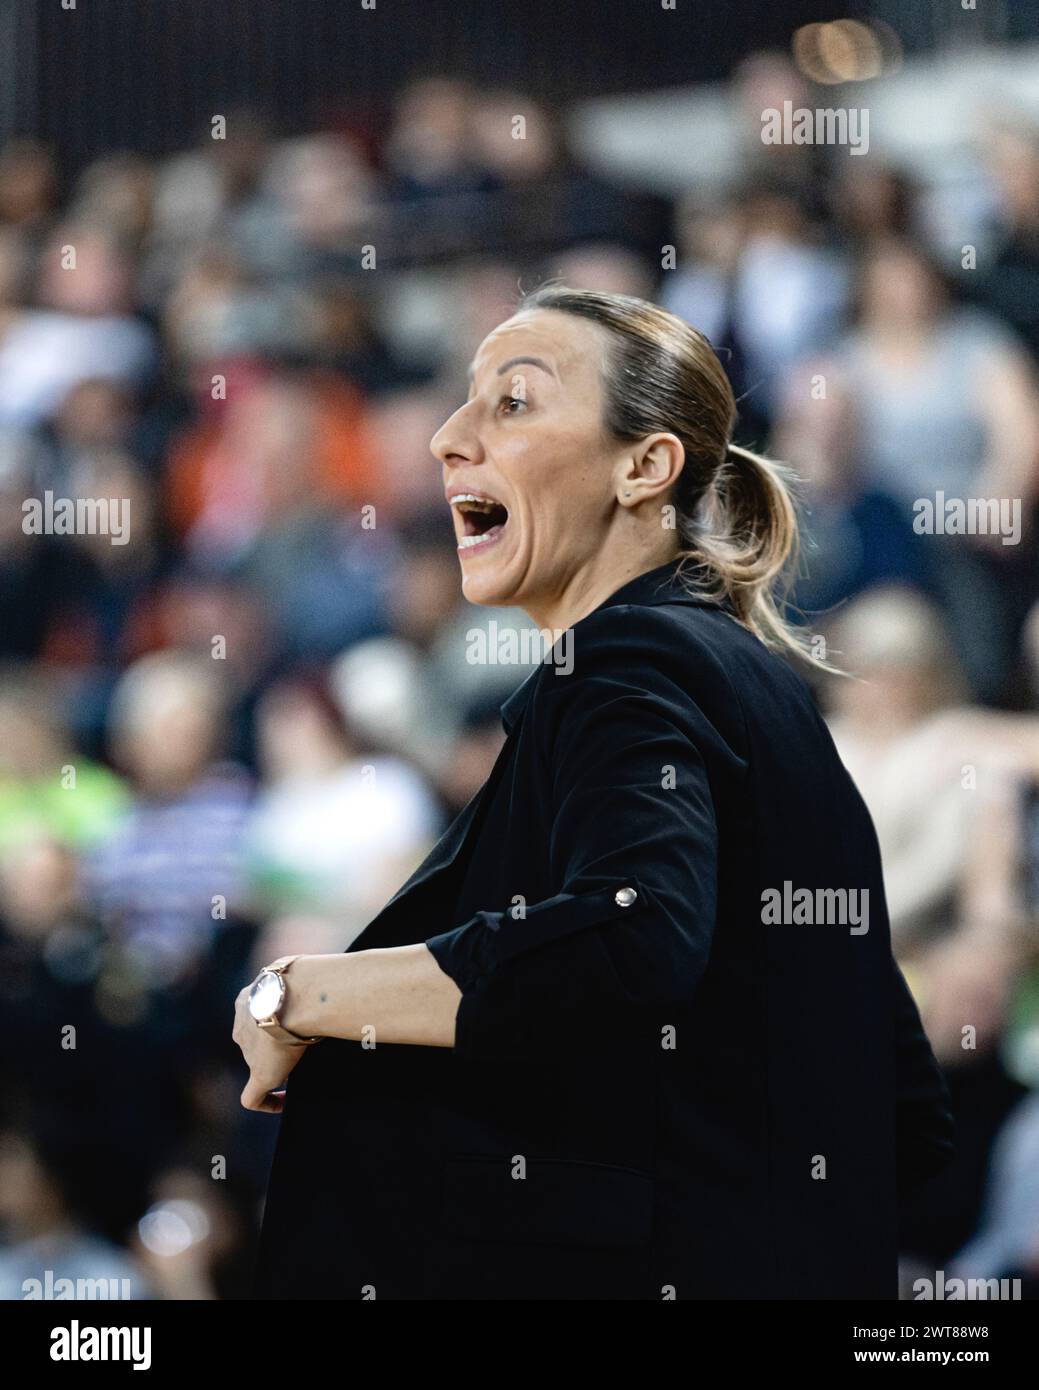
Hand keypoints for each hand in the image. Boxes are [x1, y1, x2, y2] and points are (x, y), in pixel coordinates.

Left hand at [233, 985, 308, 1112]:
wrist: (294, 998)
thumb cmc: (304, 982)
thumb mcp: (300, 977)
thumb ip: (305, 986)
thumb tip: (333, 987)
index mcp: (247, 1000)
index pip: (255, 1015)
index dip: (269, 1024)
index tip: (285, 1028)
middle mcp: (242, 1025)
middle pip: (255, 1039)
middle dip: (272, 1043)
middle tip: (298, 1042)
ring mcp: (248, 1051)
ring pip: (256, 1060)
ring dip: (274, 1062)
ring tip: (298, 1063)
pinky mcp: (259, 1074)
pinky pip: (253, 1098)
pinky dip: (267, 1103)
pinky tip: (283, 1102)